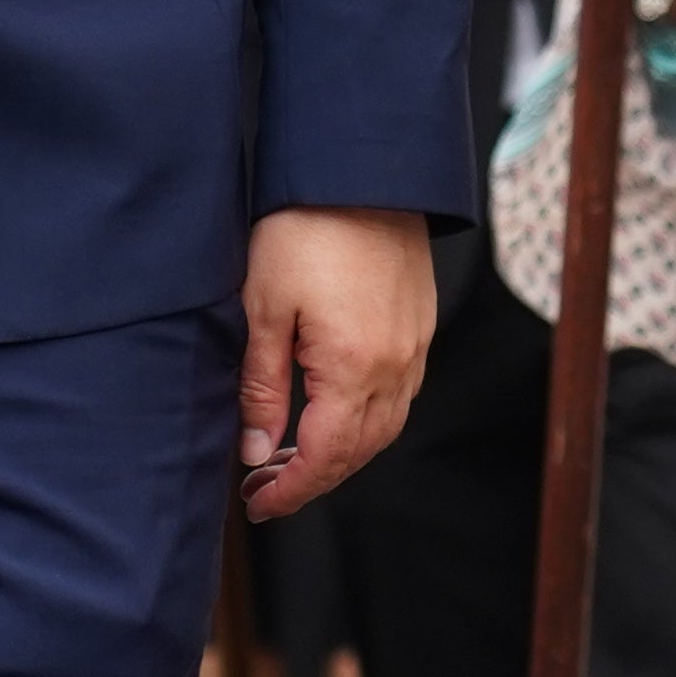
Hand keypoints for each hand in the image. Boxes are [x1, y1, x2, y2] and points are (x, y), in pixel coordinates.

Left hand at [240, 204, 434, 519]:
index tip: (258, 504)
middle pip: (359, 452)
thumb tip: (256, 449)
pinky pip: (399, 397)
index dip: (290, 490)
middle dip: (313, 480)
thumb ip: (261, 387)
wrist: (362, 172)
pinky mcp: (420, 328)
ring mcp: (414, 348)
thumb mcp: (263, 309)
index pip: (323, 456)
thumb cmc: (306, 230)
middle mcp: (394, 366)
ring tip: (294, 458)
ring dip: (342, 455)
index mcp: (352, 366)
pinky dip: (367, 422)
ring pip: (384, 428)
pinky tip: (335, 415)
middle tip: (267, 490)